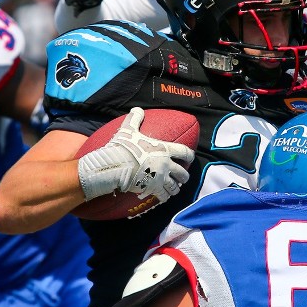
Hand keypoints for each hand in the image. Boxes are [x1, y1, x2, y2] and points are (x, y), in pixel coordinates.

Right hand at [77, 108, 194, 202]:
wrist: (116, 166)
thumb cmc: (123, 147)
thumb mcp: (128, 130)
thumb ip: (134, 120)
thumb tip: (136, 109)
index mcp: (164, 149)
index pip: (184, 152)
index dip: (189, 155)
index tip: (190, 158)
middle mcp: (166, 164)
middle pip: (183, 173)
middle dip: (184, 176)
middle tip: (182, 178)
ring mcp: (161, 178)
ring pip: (175, 186)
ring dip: (175, 188)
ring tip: (173, 189)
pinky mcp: (154, 189)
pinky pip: (164, 196)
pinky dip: (165, 197)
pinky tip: (163, 197)